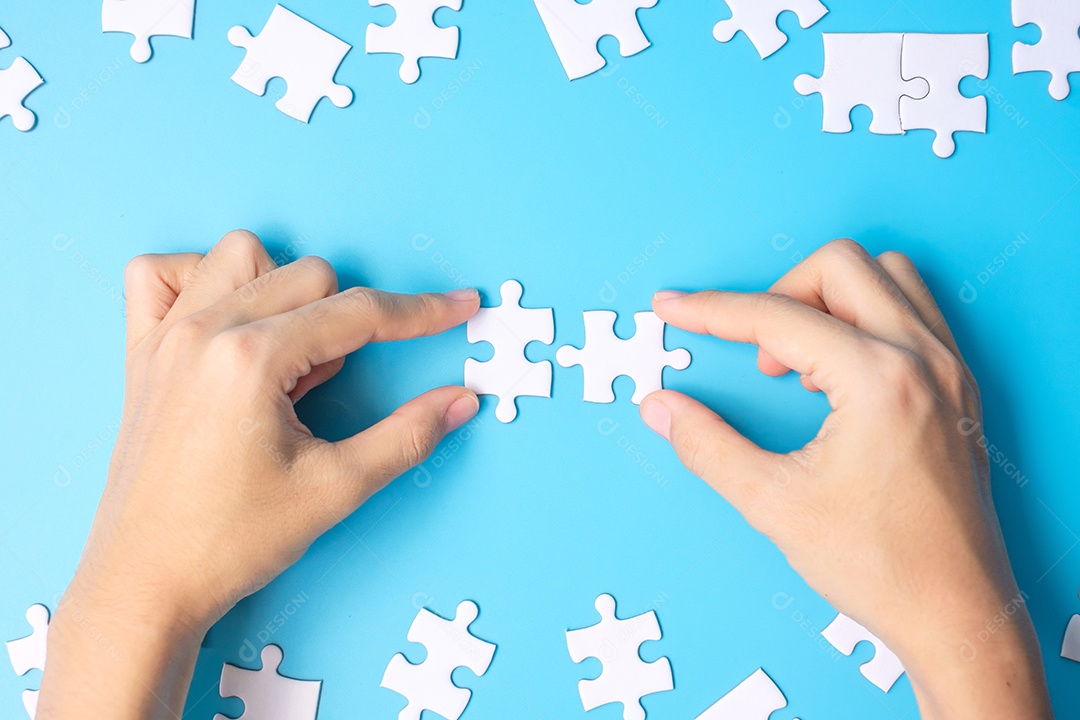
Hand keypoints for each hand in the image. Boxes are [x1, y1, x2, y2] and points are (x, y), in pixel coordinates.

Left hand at [39, 231, 479, 718]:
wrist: (146, 584)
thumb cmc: (230, 542)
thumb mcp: (335, 489)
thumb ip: (407, 435)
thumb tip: (460, 401)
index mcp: (252, 360)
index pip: (358, 312)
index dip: (421, 311)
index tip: (460, 306)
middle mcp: (205, 332)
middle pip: (309, 275)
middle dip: (347, 319)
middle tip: (334, 387)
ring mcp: (166, 337)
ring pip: (241, 257)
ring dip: (283, 289)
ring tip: (287, 355)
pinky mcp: (142, 354)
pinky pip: (159, 275)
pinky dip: (201, 282)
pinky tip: (227, 325)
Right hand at [639, 240, 1051, 718]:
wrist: (957, 615)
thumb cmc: (879, 565)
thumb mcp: (774, 505)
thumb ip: (708, 446)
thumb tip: (661, 407)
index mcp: (877, 380)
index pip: (778, 316)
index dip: (713, 310)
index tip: (674, 307)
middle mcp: (923, 359)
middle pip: (840, 266)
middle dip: (779, 293)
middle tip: (751, 351)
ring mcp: (950, 371)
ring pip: (885, 276)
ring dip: (828, 298)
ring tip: (796, 359)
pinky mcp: (959, 390)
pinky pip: (912, 313)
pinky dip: (864, 319)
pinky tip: (836, 374)